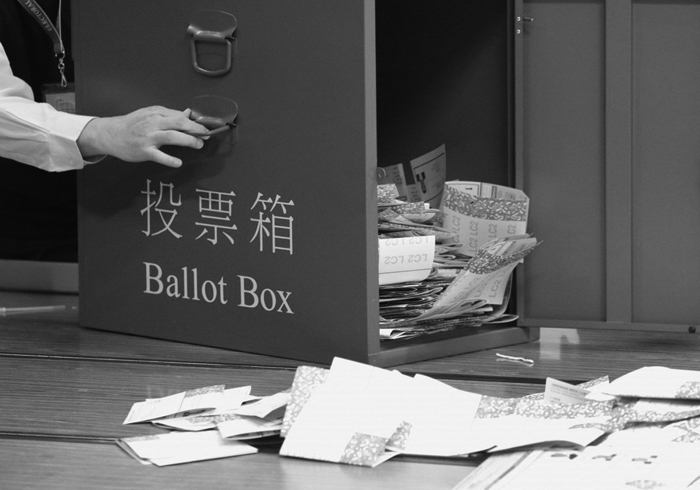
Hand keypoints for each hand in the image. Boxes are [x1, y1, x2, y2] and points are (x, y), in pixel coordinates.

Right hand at [77, 106, 209, 167]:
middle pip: (178, 123)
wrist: (111, 134)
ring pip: (171, 137)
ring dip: (188, 140)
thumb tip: (188, 113)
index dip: (194, 122)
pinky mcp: (144, 151)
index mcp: (156, 113)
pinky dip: (170, 160)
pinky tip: (179, 162)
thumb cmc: (132, 124)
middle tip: (206, 135)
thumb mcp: (150, 114)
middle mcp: (153, 123)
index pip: (179, 116)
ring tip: (199, 145)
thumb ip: (170, 115)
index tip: (205, 128)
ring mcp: (148, 137)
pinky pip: (159, 156)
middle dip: (195, 129)